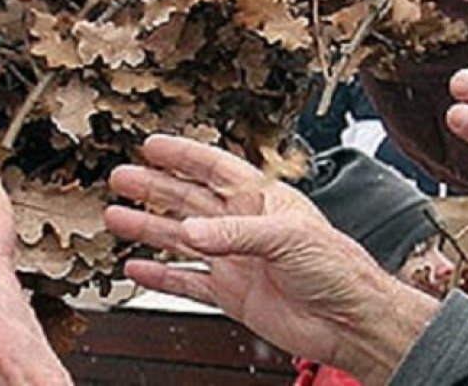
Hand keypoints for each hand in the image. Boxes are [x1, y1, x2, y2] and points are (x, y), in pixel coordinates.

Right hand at [105, 135, 438, 385]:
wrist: (350, 320)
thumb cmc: (337, 268)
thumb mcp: (288, 236)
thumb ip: (235, 233)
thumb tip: (192, 231)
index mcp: (260, 199)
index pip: (213, 168)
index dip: (182, 155)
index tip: (152, 146)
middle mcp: (242, 226)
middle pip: (187, 199)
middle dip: (153, 187)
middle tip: (121, 178)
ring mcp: (234, 259)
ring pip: (180, 239)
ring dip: (149, 228)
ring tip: (117, 218)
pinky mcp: (231, 294)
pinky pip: (188, 281)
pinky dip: (161, 276)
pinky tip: (139, 268)